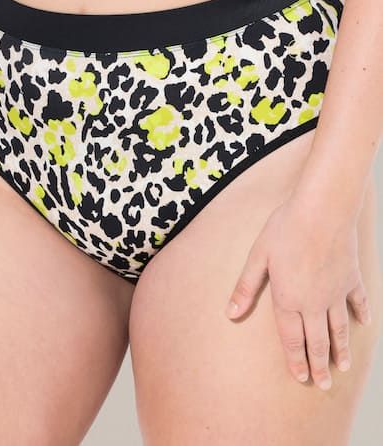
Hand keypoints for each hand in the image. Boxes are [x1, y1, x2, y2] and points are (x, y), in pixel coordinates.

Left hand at [226, 191, 371, 389]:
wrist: (322, 210)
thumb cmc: (286, 228)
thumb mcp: (259, 256)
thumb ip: (246, 286)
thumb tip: (231, 313)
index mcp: (289, 298)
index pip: (292, 338)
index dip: (295, 360)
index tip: (300, 377)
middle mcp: (315, 302)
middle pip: (318, 341)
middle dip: (319, 365)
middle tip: (323, 385)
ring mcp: (336, 291)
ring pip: (340, 328)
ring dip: (341, 349)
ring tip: (343, 367)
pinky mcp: (352, 277)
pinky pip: (358, 301)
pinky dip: (362, 314)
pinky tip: (365, 324)